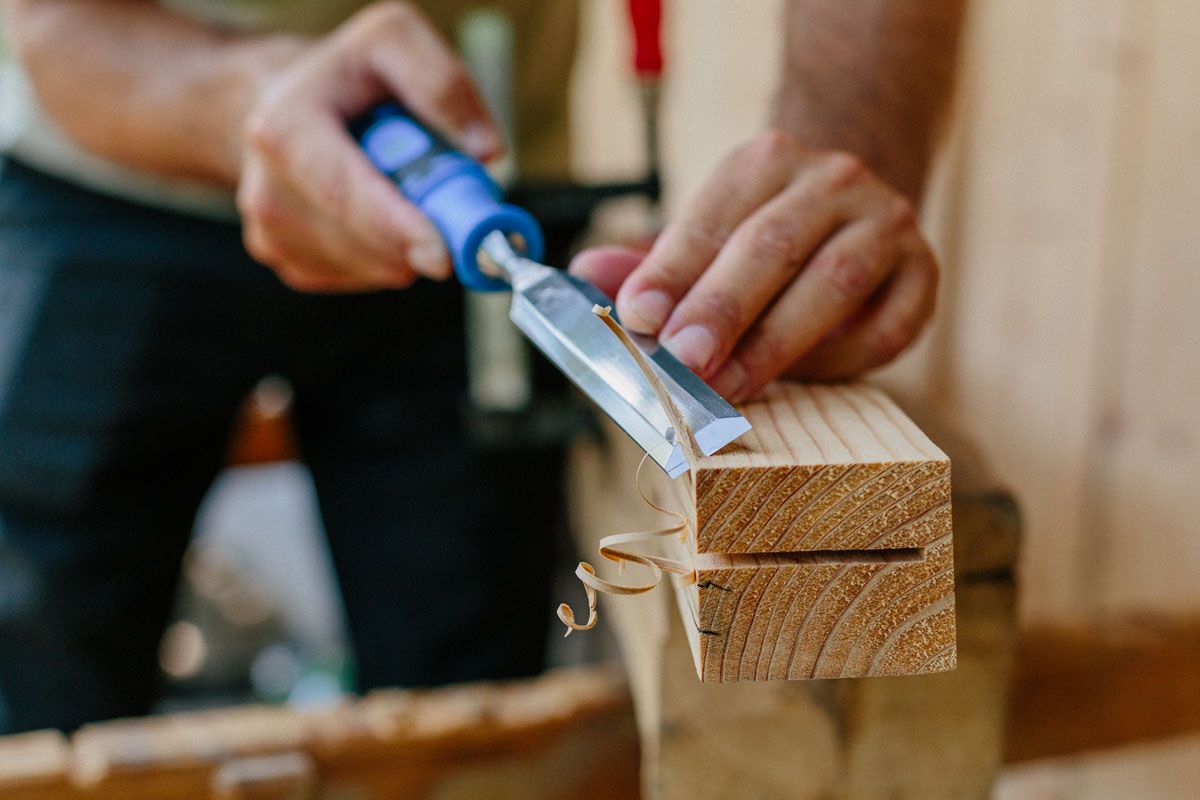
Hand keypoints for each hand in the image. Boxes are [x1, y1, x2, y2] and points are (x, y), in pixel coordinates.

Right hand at [237, 2, 501, 291]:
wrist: (279, 101)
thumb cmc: (346, 75)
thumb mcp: (393, 41)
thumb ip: (443, 84)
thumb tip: (486, 150)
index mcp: (286, 128)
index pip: (343, 192)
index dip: (396, 229)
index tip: (443, 256)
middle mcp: (267, 186)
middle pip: (357, 242)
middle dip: (415, 243)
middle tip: (456, 225)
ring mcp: (269, 231)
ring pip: (365, 268)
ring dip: (403, 248)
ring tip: (405, 196)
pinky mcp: (284, 259)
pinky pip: (356, 277)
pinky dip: (384, 256)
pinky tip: (380, 217)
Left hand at [570, 130, 938, 401]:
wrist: (852, 212)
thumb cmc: (761, 239)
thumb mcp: (704, 235)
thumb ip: (651, 260)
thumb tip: (587, 273)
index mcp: (765, 161)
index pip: (712, 217)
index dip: (672, 270)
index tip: (637, 317)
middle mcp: (832, 179)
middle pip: (773, 245)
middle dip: (723, 308)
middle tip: (683, 361)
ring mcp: (887, 221)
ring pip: (835, 282)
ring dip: (776, 342)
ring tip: (729, 387)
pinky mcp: (923, 273)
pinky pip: (883, 327)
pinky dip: (840, 361)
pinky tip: (801, 380)